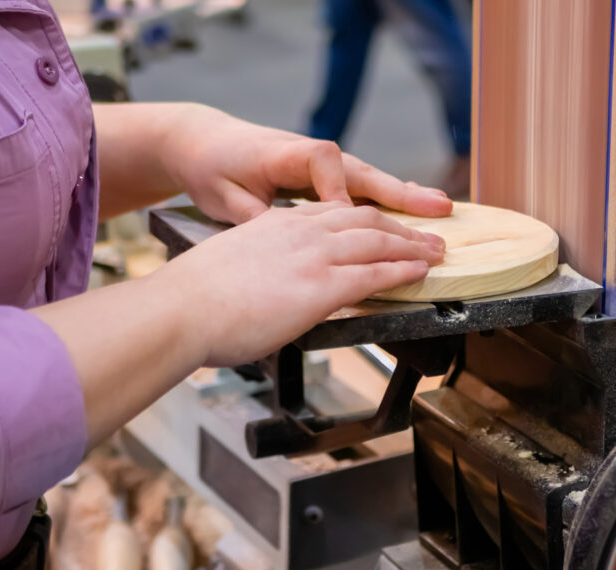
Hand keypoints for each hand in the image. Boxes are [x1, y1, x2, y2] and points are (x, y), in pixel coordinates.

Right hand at [157, 201, 444, 366]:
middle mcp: (299, 231)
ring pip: (377, 241)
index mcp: (275, 224)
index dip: (365, 217)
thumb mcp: (231, 267)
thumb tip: (265, 291)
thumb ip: (258, 270)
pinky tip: (421, 272)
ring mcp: (312, 256)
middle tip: (424, 235)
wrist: (180, 310)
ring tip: (435, 251)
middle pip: (363, 218)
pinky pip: (375, 272)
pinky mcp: (321, 286)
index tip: (382, 224)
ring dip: (412, 246)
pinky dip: (404, 270)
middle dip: (399, 227)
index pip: (333, 212)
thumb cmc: (192, 301)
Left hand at [160, 105, 453, 223]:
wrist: (201, 143)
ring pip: (368, 181)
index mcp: (287, 154)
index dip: (338, 192)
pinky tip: (413, 211)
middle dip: (400, 194)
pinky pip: (360, 189)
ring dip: (403, 197)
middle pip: (363, 171)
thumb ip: (254, 216)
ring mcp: (321, 167)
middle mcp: (312, 156)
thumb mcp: (223, 196)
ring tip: (440, 208)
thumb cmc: (213, 167)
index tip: (347, 218)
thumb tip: (277, 236)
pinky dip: (387, 199)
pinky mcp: (322, 179)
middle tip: (436, 210)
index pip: (325, 165)